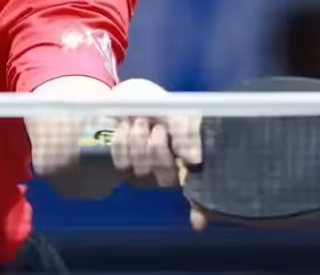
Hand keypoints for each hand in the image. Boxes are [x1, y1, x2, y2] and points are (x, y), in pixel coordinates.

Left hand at [107, 79, 207, 229]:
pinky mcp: (121, 165)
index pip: (196, 195)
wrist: (126, 96)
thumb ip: (185, 134)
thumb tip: (194, 160)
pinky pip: (121, 161)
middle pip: (162, 173)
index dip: (198, 210)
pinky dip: (123, 139)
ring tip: (140, 123)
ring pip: (140, 166)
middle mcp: (165, 172)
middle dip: (157, 146)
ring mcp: (142, 171)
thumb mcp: (175, 114)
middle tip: (156, 127)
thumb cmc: (157, 106)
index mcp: (184, 162)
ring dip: (138, 139)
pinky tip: (125, 127)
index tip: (198, 222)